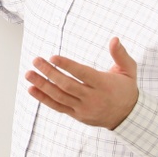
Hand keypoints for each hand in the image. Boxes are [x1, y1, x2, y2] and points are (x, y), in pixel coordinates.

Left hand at [25, 37, 139, 129]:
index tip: (52, 57)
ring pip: (59, 97)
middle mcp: (93, 98)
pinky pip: (57, 107)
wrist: (128, 117)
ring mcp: (83, 108)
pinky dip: (43, 98)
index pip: (83, 74)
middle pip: (67, 85)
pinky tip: (32, 89)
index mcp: (104, 85)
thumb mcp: (129, 71)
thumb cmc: (126, 89)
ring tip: (29, 73)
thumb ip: (121, 55)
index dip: (67, 66)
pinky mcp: (77, 115)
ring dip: (42, 85)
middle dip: (49, 73)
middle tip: (36, 60)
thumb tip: (114, 39)